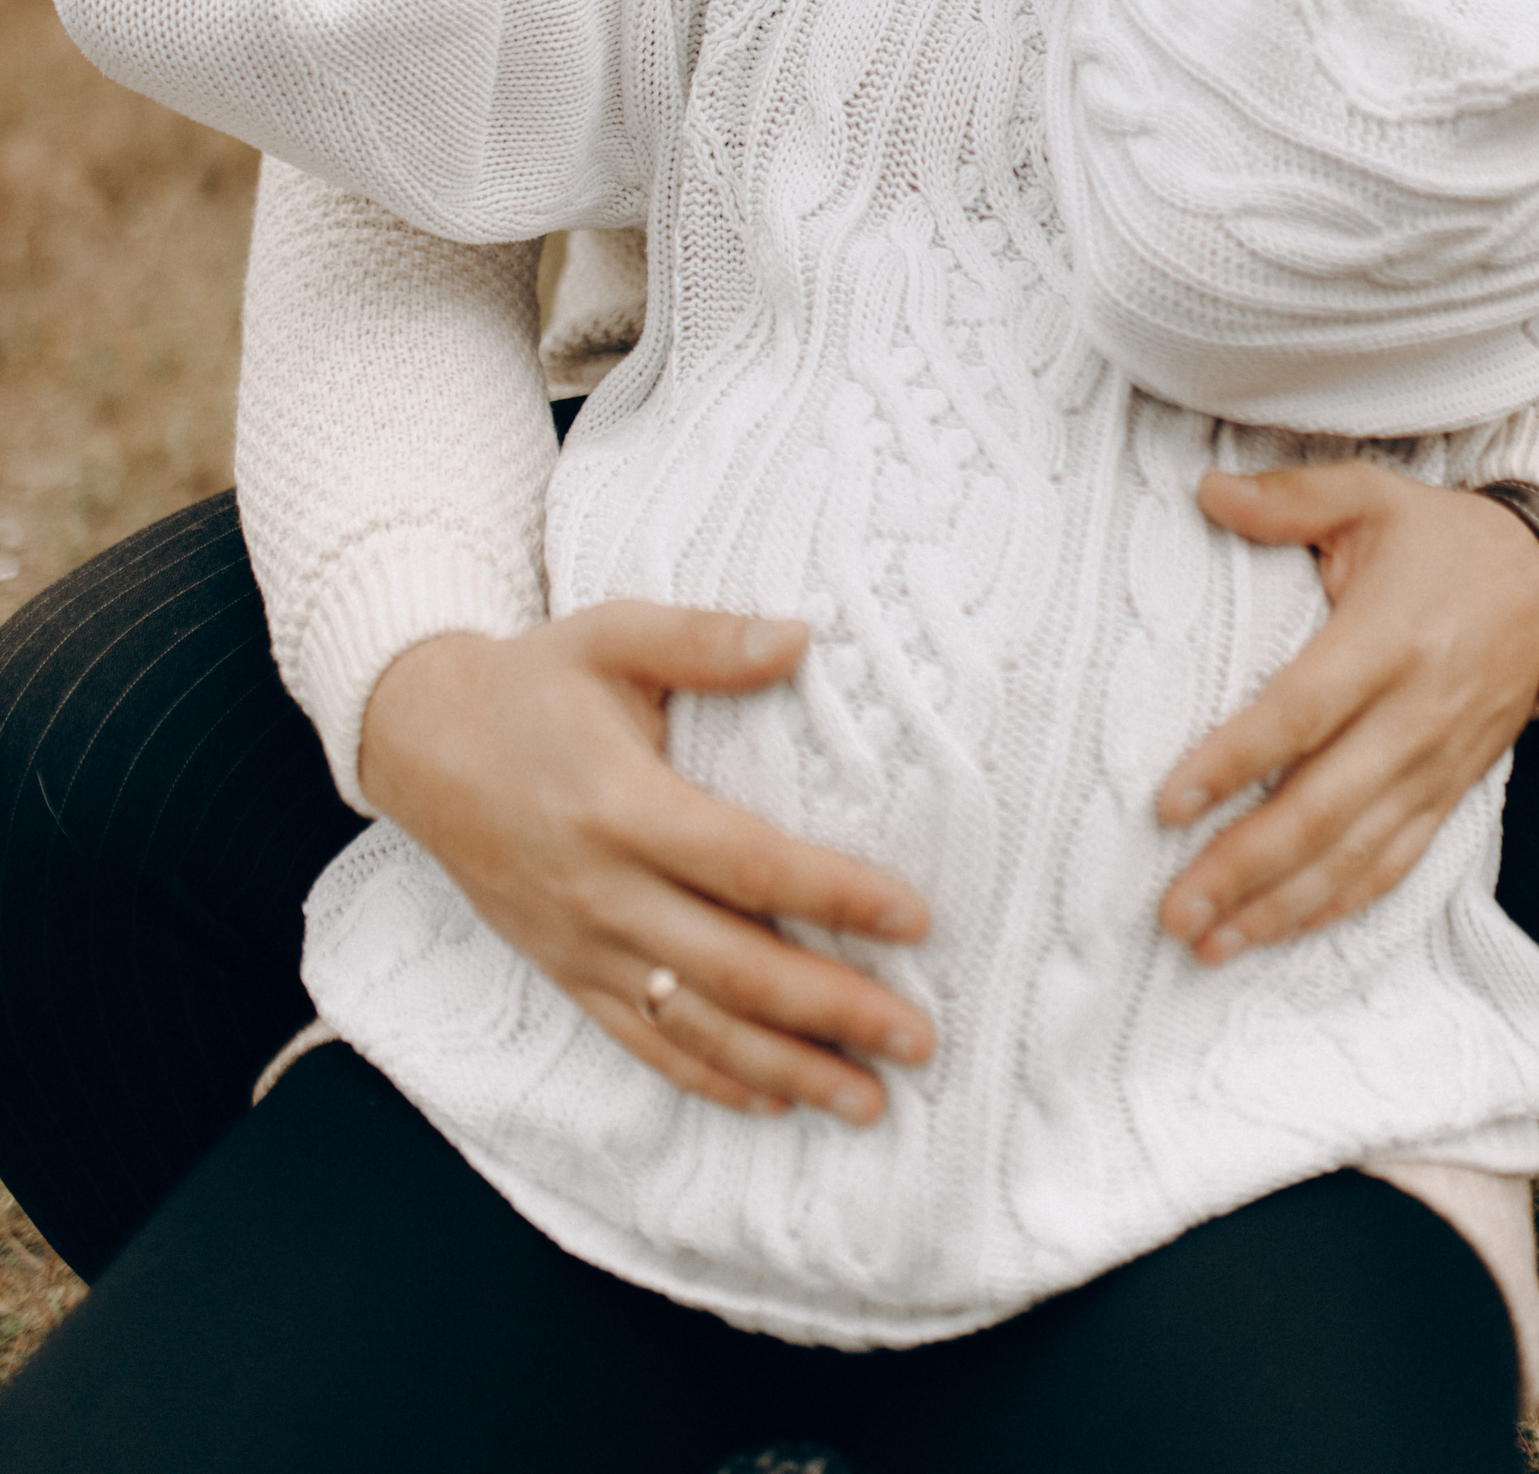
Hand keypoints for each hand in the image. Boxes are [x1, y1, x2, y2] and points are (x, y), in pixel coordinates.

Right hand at [360, 605, 933, 1122]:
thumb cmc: (531, 682)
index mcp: (623, 807)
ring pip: (696, 1028)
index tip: (914, 919)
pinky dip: (710, 1081)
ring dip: (787, 1070)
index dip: (834, 897)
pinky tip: (773, 1102)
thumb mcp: (612, 635)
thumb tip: (802, 636)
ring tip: (870, 1103)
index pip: (748, 866)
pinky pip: (643, 1044)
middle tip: (919, 1039)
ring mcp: (582, 945)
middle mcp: (603, 892)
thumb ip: (706, 639)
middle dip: (833, 1011)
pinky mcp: (565, 973)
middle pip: (734, 968)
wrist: (420, 741)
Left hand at [1155, 461, 1538, 957]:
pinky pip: (1394, 864)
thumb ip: (1289, 498)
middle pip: (1324, 807)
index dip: (1236, 760)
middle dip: (1245, 865)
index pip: (1303, 712)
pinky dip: (1336, 905)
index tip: (1168, 802)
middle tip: (1173, 908)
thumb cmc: (1443, 538)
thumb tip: (1205, 492)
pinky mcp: (1450, 792)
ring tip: (1206, 942)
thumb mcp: (1371, 496)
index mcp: (1389, 639)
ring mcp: (1437, 764)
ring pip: (1356, 854)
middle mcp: (1416, 714)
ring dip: (1280, 906)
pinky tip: (1278, 931)